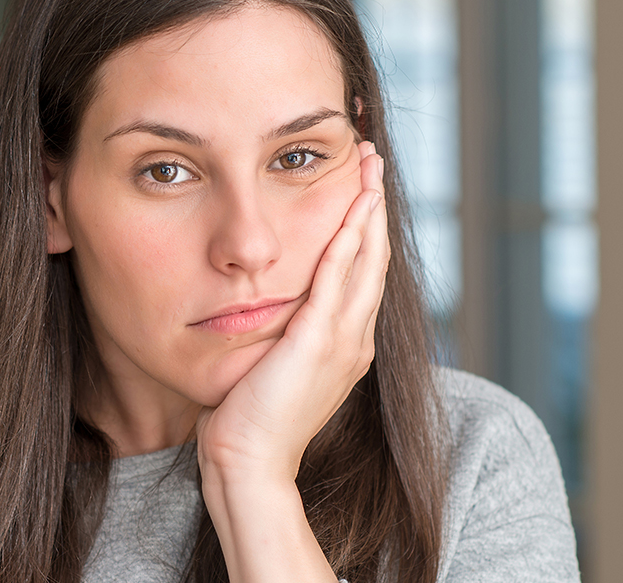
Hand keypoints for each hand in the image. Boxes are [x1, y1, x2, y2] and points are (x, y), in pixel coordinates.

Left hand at [195, 140, 389, 484]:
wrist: (248, 461)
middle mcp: (354, 340)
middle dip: (373, 205)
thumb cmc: (249, 419)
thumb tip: (260, 307)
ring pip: (365, 260)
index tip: (361, 188)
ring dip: (368, 209)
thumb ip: (279, 335)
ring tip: (368, 167)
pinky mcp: (319, 341)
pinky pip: (339, 278)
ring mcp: (342, 341)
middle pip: (374, 258)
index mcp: (346, 345)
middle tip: (372, 160)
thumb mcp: (272, 367)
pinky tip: (353, 206)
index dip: (366, 228)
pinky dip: (349, 239)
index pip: (363, 274)